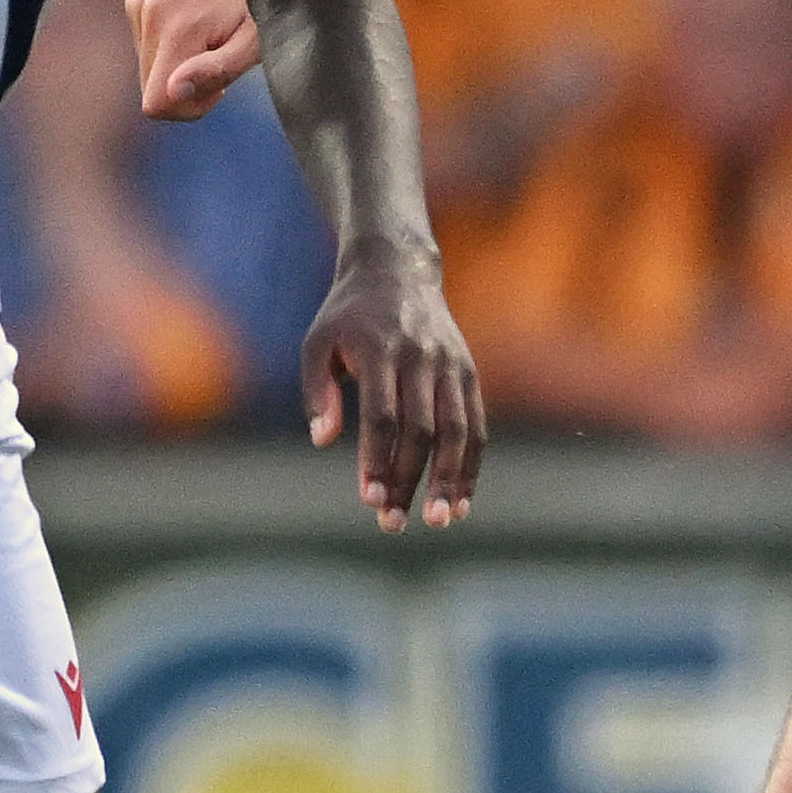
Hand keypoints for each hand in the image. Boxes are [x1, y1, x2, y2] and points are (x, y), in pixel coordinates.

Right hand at [124, 0, 259, 118]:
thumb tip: (173, 91)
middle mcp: (148, 10)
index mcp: (176, 26)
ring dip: (181, 63)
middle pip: (151, 88)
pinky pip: (146, 42)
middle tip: (225, 56)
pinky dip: (173, 43)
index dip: (190, 108)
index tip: (223, 87)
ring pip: (149, 67)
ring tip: (218, 33)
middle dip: (186, 87)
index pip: (156, 104)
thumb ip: (217, 70)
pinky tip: (203, 21)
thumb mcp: (257, 40)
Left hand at [302, 242, 481, 528]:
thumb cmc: (347, 316)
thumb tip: (323, 440)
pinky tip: (460, 501)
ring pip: (457, 430)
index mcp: (381, 350)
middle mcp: (422, 357)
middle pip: (422, 429)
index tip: (370, 499)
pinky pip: (475, 425)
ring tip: (437, 520)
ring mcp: (451, 365)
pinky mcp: (468, 372)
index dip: (377, 460)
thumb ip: (316, 390)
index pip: (383, 416)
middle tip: (392, 522)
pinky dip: (470, 465)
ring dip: (448, 479)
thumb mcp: (317, 343)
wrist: (397, 270)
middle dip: (409, 479)